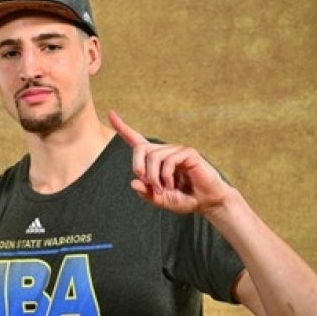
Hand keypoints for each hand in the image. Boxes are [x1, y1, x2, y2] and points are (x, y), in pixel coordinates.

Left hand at [108, 109, 229, 214]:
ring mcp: (177, 150)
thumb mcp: (160, 200)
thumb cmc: (184, 199)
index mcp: (155, 160)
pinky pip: (169, 160)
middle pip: (141, 148)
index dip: (122, 127)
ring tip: (163, 189)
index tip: (110, 113)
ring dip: (154, 177)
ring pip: (154, 156)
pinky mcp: (189, 153)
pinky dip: (166, 176)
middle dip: (137, 166)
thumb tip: (133, 182)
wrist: (206, 202)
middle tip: (145, 182)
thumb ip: (146, 193)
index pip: (136, 140)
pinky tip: (172, 185)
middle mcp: (164, 151)